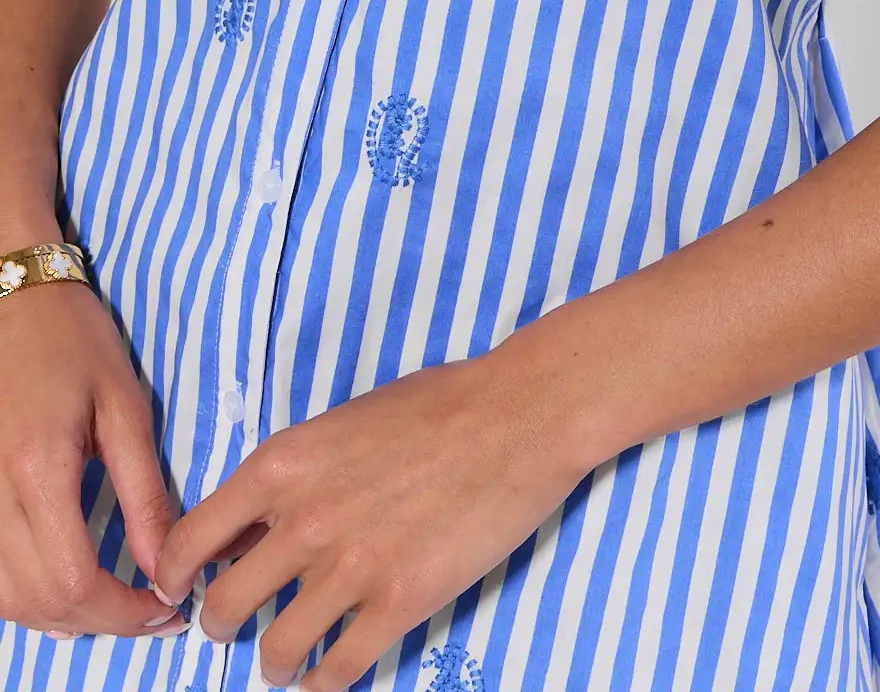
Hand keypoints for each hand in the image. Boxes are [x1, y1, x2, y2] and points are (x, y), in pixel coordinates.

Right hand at [0, 273, 190, 640]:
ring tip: (112, 604)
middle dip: (97, 622)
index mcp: (38, 470)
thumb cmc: (74, 340)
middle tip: (149, 611)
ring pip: (4, 599)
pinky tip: (60, 587)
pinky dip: (23, 596)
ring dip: (58, 616)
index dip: (120, 612)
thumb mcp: (124, 406)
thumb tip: (164, 565)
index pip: (73, 581)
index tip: (165, 608)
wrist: (13, 298)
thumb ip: (143, 491)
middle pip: (36, 601)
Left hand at [151, 334, 595, 690]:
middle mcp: (304, 521)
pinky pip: (336, 671)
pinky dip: (323, 682)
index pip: (188, 542)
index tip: (181, 591)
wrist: (517, 414)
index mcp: (282, 465)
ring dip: (274, 662)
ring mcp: (352, 567)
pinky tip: (328, 672)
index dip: (174, 577)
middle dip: (221, 626)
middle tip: (237, 626)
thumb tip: (251, 525)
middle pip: (223, 608)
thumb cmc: (437, 404)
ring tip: (285, 658)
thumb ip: (292, 474)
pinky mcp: (401, 603)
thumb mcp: (341, 422)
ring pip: (276, 651)